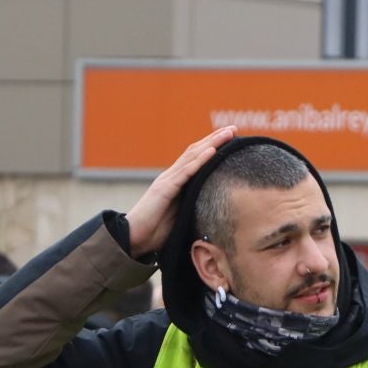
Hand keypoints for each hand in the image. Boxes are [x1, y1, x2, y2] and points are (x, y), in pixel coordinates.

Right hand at [124, 126, 237, 257]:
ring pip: (192, 156)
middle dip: (215, 138)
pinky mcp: (164, 189)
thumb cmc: (156, 231)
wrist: (134, 239)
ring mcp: (167, 180)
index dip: (213, 147)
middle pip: (196, 151)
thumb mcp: (182, 215)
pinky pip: (185, 172)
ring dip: (211, 143)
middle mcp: (171, 176)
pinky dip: (199, 161)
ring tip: (228, 133)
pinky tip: (212, 151)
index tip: (231, 139)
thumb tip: (214, 206)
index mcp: (176, 181)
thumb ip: (194, 205)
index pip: (196, 158)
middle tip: (233, 128)